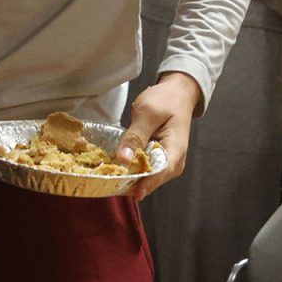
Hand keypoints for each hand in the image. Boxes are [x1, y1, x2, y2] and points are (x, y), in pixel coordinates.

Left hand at [117, 71, 201, 200]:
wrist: (177, 94)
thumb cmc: (166, 100)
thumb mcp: (147, 113)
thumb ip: (135, 136)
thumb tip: (123, 159)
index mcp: (175, 151)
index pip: (158, 174)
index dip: (139, 183)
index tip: (119, 187)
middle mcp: (173, 163)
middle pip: (151, 180)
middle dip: (129, 181)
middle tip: (104, 180)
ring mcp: (166, 163)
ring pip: (145, 177)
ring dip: (128, 176)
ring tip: (106, 174)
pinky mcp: (157, 160)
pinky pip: (143, 169)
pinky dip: (130, 169)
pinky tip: (114, 167)